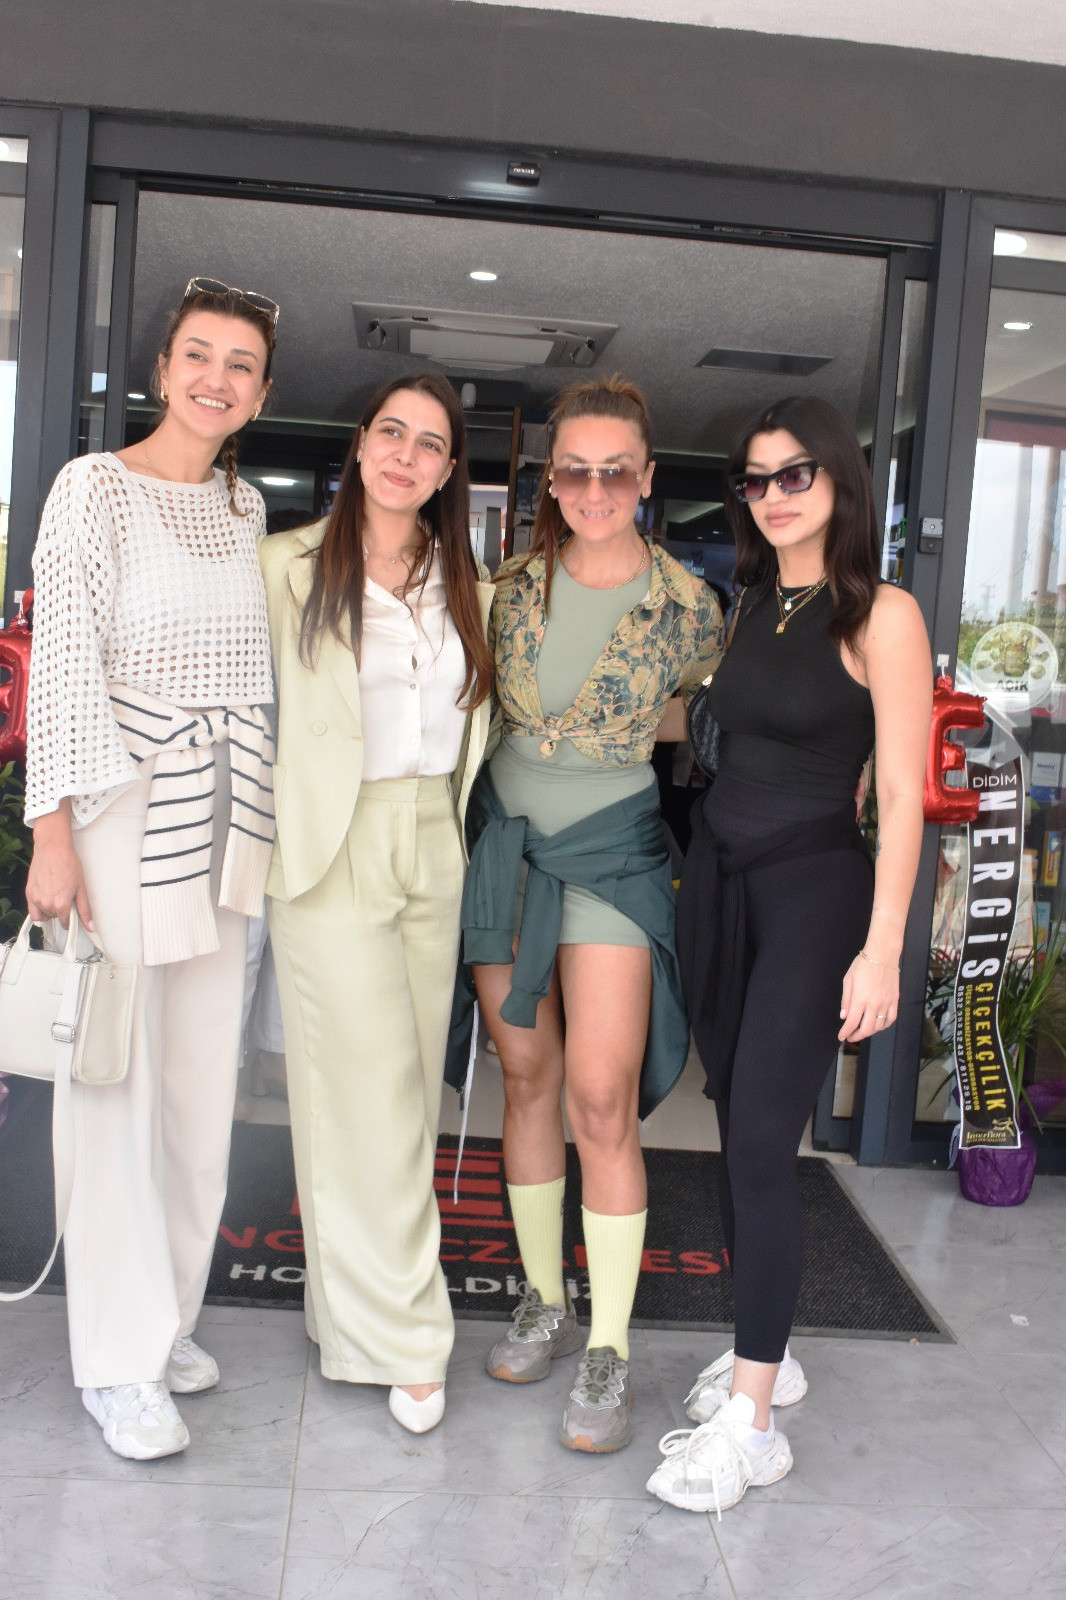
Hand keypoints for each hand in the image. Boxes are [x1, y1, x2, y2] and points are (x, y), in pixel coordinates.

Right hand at [25, 808, 93, 930]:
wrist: (53, 849)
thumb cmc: (69, 864)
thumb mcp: (81, 888)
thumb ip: (84, 910)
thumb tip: (90, 927)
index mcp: (61, 904)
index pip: (65, 923)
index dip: (70, 919)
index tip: (72, 914)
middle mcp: (46, 904)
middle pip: (54, 918)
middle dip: (60, 912)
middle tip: (64, 897)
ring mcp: (35, 899)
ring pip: (43, 915)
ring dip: (49, 910)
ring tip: (55, 895)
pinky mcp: (28, 893)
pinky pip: (32, 910)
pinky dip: (38, 908)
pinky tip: (45, 897)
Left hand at [838, 952, 897, 1042]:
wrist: (883, 955)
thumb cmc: (863, 965)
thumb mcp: (848, 980)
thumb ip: (846, 1000)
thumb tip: (844, 1016)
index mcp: (860, 999)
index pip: (852, 1023)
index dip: (845, 1032)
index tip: (841, 1037)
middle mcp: (874, 1004)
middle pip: (866, 1029)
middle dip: (856, 1036)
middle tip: (851, 1037)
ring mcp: (886, 1003)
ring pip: (879, 1027)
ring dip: (870, 1032)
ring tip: (863, 1030)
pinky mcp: (895, 1001)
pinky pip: (891, 1019)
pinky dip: (884, 1025)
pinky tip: (878, 1025)